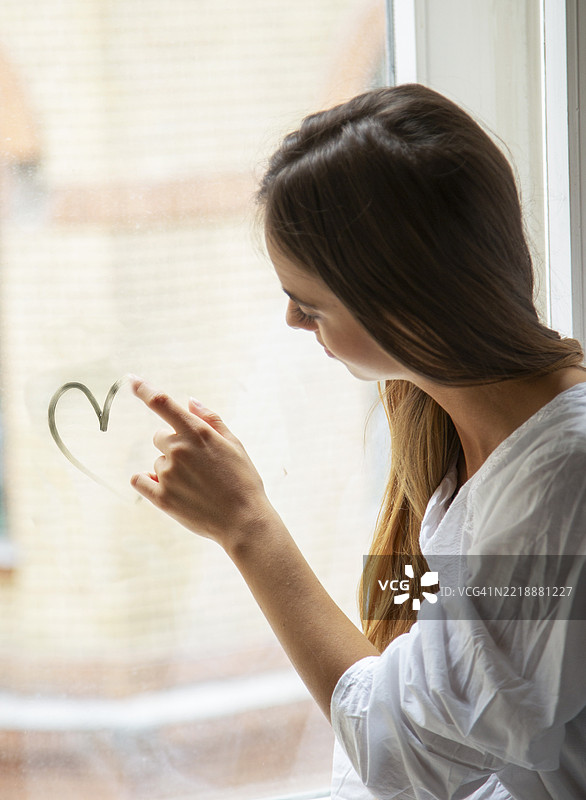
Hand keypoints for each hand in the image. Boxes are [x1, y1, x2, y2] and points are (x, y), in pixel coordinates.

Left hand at [130, 377, 272, 544]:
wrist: (244, 521)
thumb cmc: (244, 481)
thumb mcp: (235, 444)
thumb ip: (210, 419)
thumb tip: (189, 401)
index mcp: (197, 433)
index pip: (162, 404)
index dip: (144, 389)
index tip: (131, 380)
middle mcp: (178, 450)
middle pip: (160, 438)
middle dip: (174, 446)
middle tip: (198, 466)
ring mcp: (168, 474)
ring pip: (157, 462)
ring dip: (170, 469)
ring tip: (196, 486)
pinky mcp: (161, 497)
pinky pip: (140, 480)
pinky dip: (149, 482)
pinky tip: (170, 490)